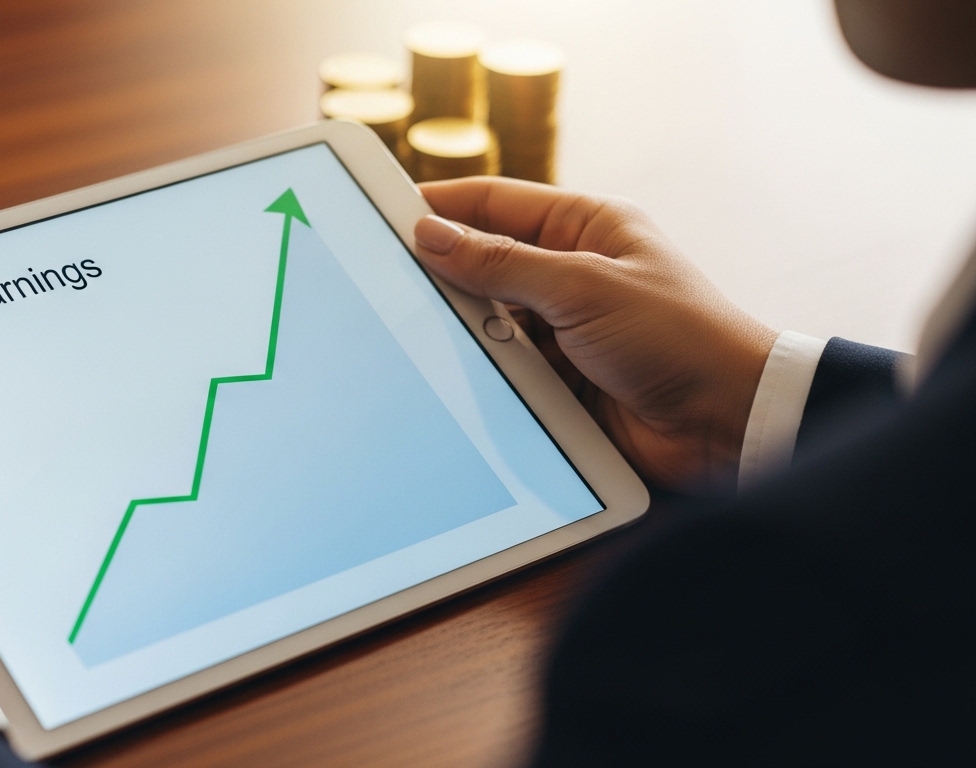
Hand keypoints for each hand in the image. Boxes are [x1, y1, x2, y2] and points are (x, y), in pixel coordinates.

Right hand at [414, 177, 776, 490]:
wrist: (728, 424)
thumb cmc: (679, 337)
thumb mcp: (583, 287)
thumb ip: (501, 262)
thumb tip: (431, 234)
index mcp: (585, 228)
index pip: (494, 203)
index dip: (440, 206)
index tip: (383, 214)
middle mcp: (570, 273)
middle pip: (482, 264)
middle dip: (440, 276)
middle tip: (382, 284)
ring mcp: (562, 330)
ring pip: (486, 322)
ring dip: (460, 332)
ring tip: (413, 336)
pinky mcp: (558, 381)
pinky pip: (501, 371)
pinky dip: (480, 375)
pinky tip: (450, 379)